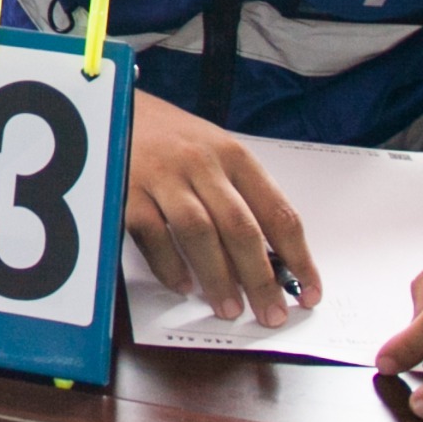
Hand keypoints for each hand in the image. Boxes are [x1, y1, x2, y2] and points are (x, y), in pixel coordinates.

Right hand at [125, 92, 320, 326]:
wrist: (113, 108)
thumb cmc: (171, 138)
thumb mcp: (215, 152)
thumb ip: (241, 196)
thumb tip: (271, 260)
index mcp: (233, 156)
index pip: (277, 211)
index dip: (298, 258)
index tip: (309, 292)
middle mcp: (201, 164)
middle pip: (240, 228)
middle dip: (260, 278)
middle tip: (272, 313)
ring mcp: (163, 177)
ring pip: (199, 233)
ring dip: (218, 278)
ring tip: (230, 309)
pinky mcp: (127, 191)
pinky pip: (153, 235)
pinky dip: (170, 265)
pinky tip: (183, 285)